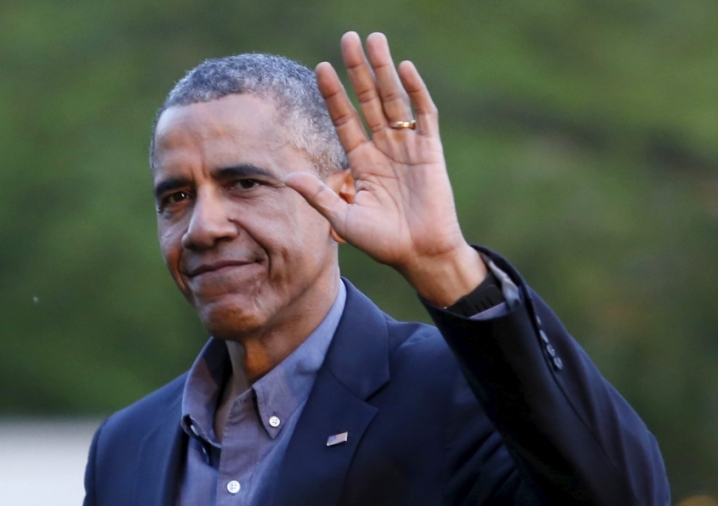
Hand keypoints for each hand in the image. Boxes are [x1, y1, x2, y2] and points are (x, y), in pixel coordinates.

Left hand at [284, 31, 485, 306]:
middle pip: (368, 100)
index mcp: (362, 162)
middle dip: (358, 70)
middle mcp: (384, 148)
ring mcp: (408, 147)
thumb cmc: (382, 242)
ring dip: (384, 71)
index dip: (334, 95)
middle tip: (348, 38)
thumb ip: (318, 195)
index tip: (321, 68)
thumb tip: (287, 177)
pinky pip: (423, 115)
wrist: (420, 254)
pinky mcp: (431, 151)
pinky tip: (404, 69)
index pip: (344, 119)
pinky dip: (416, 92)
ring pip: (394, 100)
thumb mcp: (343, 218)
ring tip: (375, 41)